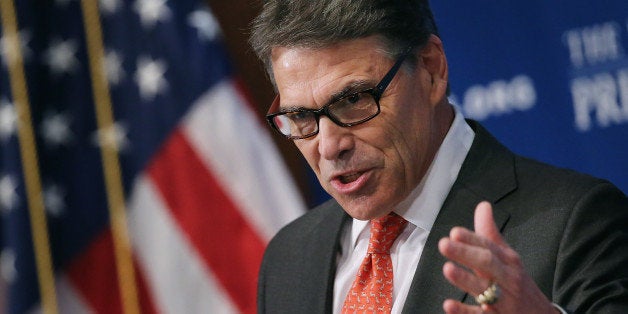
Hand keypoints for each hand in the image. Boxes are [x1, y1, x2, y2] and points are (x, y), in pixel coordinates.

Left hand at [437, 201, 557, 312]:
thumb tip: (482, 205)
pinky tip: (448, 305)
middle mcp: (506, 279)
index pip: (489, 246)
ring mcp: (502, 301)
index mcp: (508, 261)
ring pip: (484, 289)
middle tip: (444, 244)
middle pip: (487, 264)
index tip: (454, 232)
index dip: (472, 239)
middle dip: (466, 253)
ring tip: (448, 269)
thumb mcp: (508, 257)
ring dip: (465, 279)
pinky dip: (464, 311)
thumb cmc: (517, 283)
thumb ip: (490, 233)